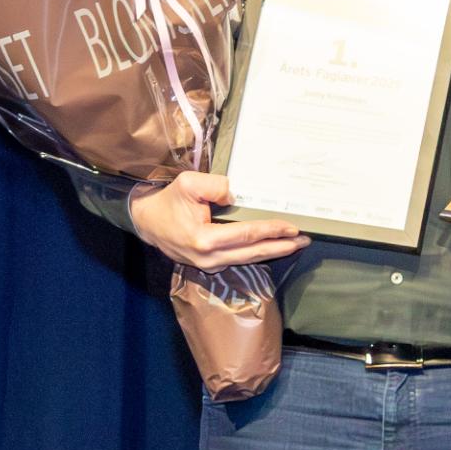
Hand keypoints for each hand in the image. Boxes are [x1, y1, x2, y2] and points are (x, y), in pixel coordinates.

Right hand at [127, 172, 309, 269]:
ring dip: (272, 252)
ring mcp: (208, 265)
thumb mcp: (188, 184)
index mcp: (204, 239)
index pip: (246, 234)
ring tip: (294, 245)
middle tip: (304, 241)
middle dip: (281, 247)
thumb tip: (237, 195)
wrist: (147, 222)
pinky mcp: (208, 265)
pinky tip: (271, 247)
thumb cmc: (167, 201)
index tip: (291, 227)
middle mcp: (209, 257)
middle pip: (253, 253)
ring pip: (247, 259)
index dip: (271, 230)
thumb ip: (215, 186)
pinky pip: (238, 259)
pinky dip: (257, 253)